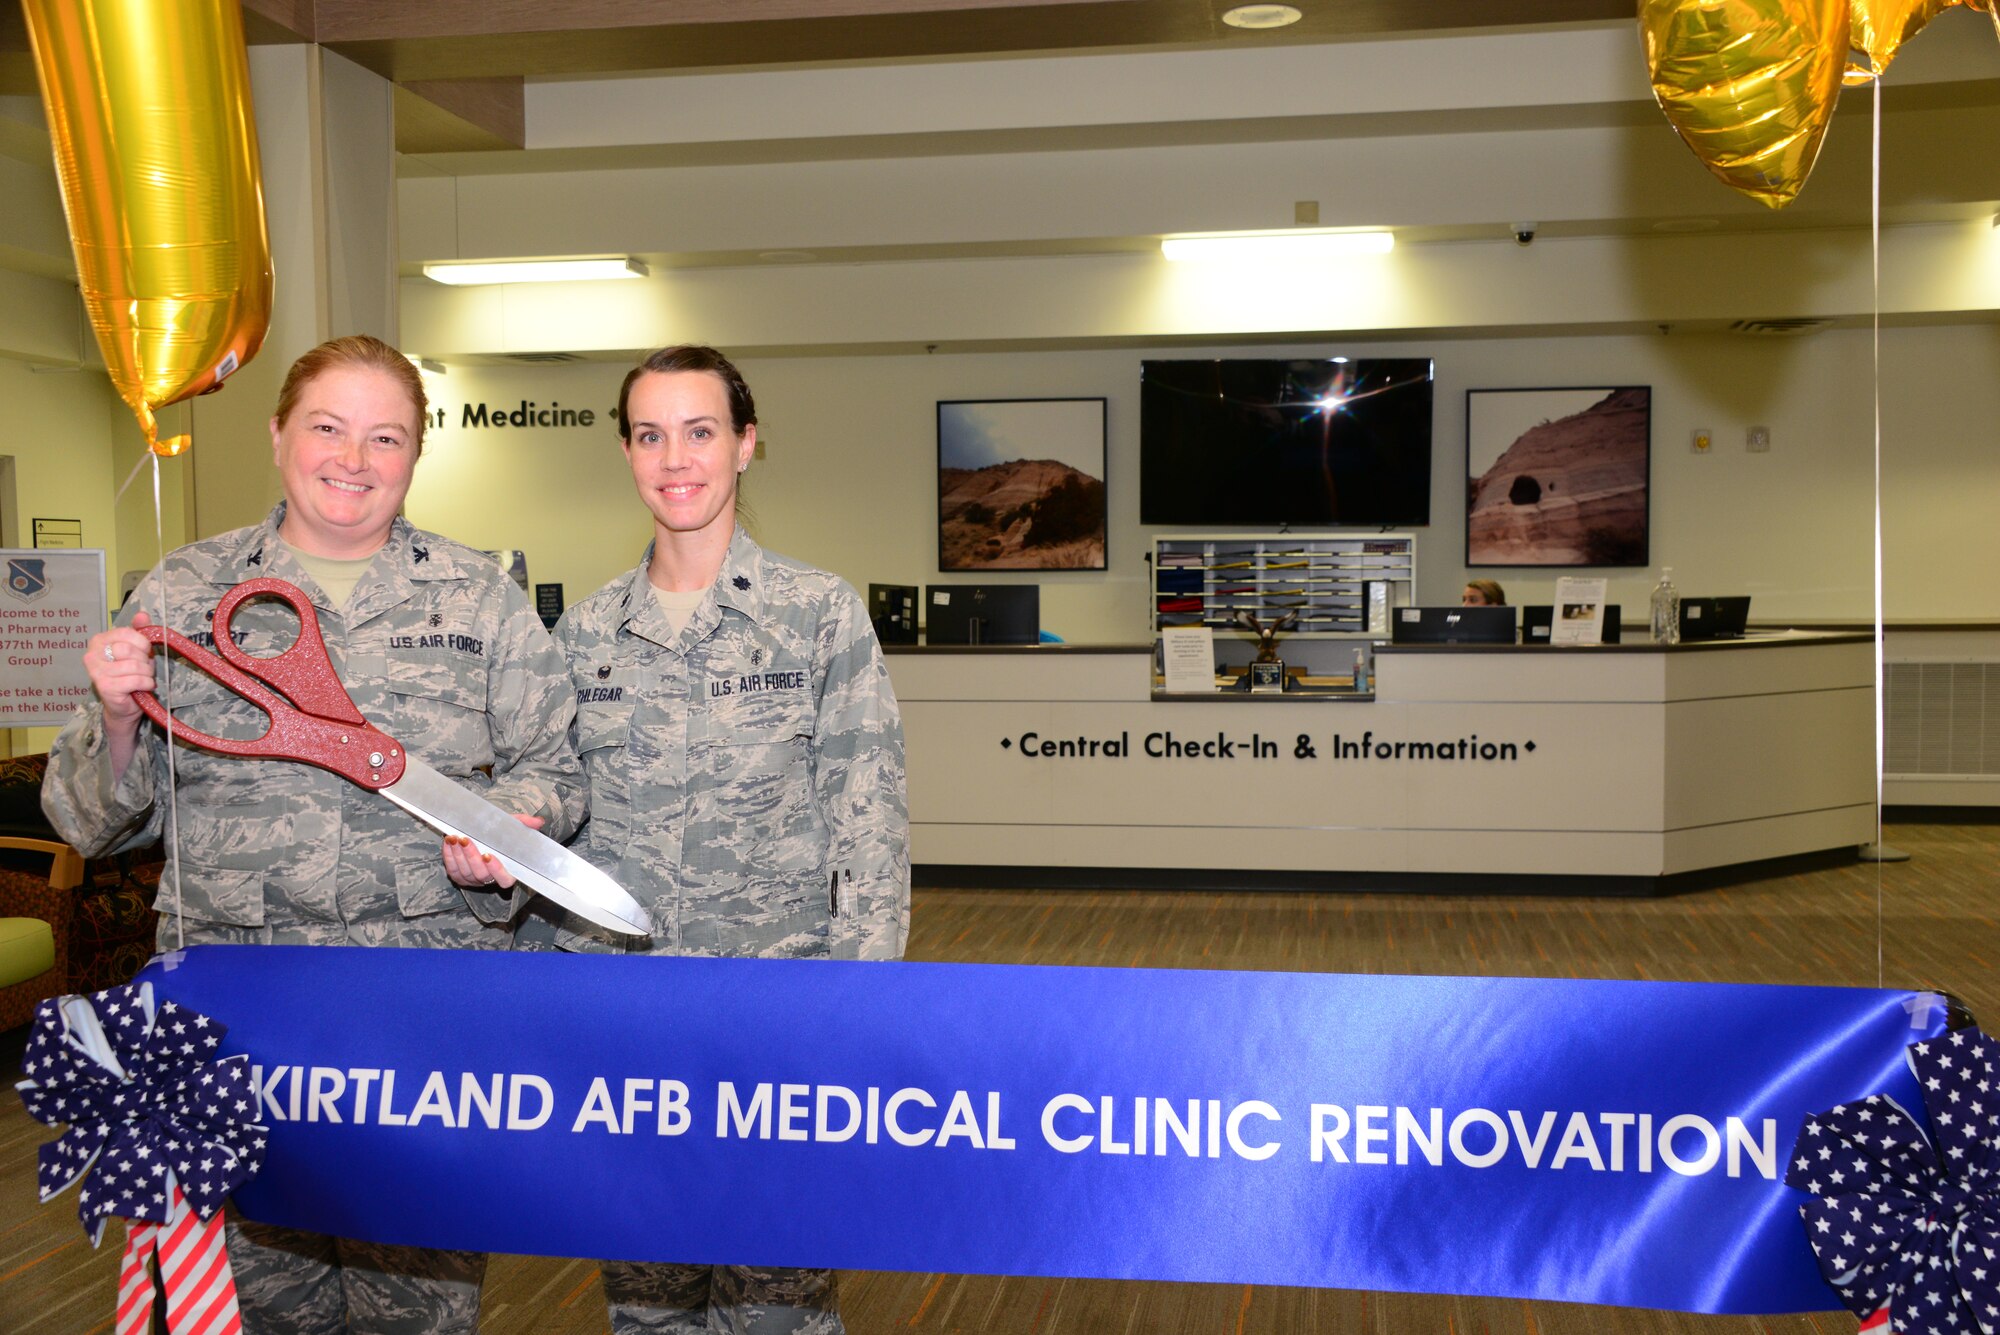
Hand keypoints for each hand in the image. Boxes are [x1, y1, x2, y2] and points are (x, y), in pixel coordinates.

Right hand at [84, 612, 158, 735]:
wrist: (124, 705)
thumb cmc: (130, 674)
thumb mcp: (136, 650)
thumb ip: (138, 631)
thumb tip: (142, 614)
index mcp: (99, 641)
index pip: (126, 633)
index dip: (142, 643)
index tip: (145, 652)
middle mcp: (92, 655)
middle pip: (129, 650)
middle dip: (144, 660)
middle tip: (143, 668)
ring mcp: (96, 671)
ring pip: (134, 665)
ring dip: (146, 673)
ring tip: (143, 678)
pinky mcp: (105, 687)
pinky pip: (135, 680)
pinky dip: (146, 683)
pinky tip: (143, 687)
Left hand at [443, 813, 543, 889]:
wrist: (482, 835)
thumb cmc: (499, 835)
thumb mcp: (512, 828)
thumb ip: (524, 825)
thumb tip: (538, 822)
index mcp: (507, 872)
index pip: (504, 880)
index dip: (496, 871)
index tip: (489, 855)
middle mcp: (489, 880)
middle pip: (480, 874)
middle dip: (471, 857)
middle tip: (466, 840)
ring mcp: (472, 880)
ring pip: (464, 871)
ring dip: (458, 854)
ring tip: (455, 838)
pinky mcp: (458, 877)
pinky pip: (452, 869)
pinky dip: (448, 855)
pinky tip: (448, 842)